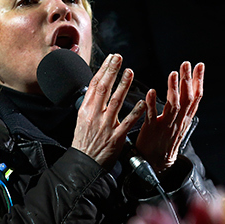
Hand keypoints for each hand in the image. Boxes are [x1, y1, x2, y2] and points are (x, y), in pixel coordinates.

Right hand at [71, 54, 146, 169]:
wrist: (83, 165)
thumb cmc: (84, 142)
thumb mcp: (82, 120)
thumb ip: (91, 104)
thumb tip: (96, 86)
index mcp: (86, 110)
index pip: (94, 85)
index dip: (103, 70)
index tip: (111, 58)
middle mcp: (95, 116)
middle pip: (103, 89)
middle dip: (111, 71)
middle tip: (119, 58)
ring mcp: (105, 127)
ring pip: (115, 102)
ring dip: (123, 86)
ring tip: (130, 72)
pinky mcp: (116, 138)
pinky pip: (127, 123)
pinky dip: (135, 112)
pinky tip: (142, 103)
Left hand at [136, 62, 204, 171]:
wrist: (156, 163)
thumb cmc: (166, 140)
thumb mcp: (180, 123)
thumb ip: (185, 107)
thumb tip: (192, 89)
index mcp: (185, 118)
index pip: (196, 97)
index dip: (198, 81)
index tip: (199, 65)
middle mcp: (178, 120)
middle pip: (187, 99)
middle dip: (187, 80)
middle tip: (186, 64)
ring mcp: (166, 125)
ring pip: (173, 106)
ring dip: (173, 89)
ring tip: (173, 74)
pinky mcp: (151, 130)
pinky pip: (153, 116)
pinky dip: (152, 104)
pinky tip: (151, 92)